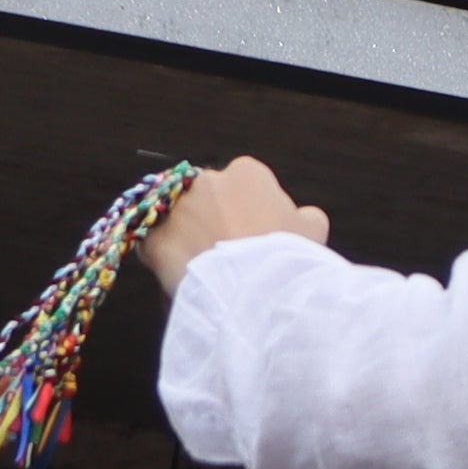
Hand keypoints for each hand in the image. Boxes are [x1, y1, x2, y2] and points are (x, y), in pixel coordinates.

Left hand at [135, 158, 329, 286]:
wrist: (255, 294)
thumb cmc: (289, 260)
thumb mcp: (314, 233)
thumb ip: (305, 217)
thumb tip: (303, 215)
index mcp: (248, 174)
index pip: (246, 184)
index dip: (252, 211)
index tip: (257, 236)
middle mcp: (207, 181)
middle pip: (209, 199)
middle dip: (215, 220)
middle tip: (230, 256)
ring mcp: (177, 208)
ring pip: (179, 220)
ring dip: (189, 238)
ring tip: (208, 271)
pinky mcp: (153, 238)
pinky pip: (154, 245)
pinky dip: (163, 259)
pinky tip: (182, 279)